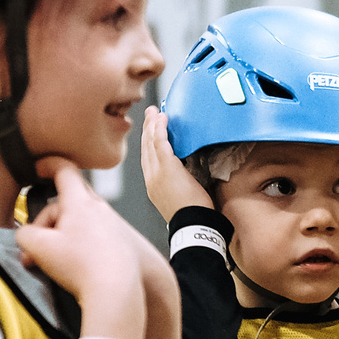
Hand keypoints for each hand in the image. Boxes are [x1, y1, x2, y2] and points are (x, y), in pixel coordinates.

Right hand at [16, 159, 147, 338]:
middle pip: (67, 202)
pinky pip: (93, 236)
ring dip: (61, 237)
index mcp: (80, 202)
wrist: (117, 291)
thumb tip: (26, 235)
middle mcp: (100, 209)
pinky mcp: (120, 244)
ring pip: (79, 222)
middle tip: (34, 244)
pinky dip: (78, 246)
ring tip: (51, 262)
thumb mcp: (39, 247)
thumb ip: (25, 234)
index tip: (38, 168)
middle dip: (47, 219)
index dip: (48, 165)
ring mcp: (112, 226)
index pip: (65, 170)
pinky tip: (72, 267)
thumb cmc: (82, 267)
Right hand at [141, 105, 209, 222]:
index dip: (148, 143)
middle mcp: (151, 178)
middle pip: (145, 149)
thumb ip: (181, 183)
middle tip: (149, 115)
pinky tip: (162, 119)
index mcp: (154, 186)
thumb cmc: (193, 216)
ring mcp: (156, 173)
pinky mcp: (166, 168)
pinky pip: (160, 143)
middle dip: (147, 130)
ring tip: (154, 112)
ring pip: (150, 143)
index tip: (151, 132)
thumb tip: (190, 174)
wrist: (192, 226)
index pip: (148, 160)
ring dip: (152, 125)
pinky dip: (160, 129)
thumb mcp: (182, 198)